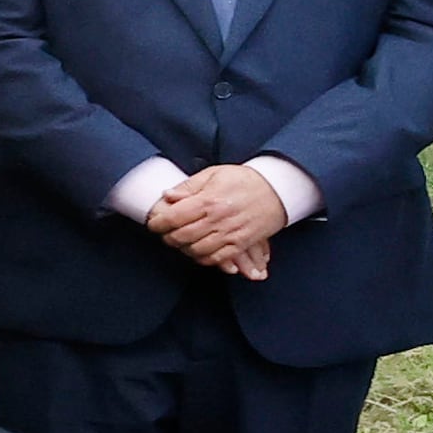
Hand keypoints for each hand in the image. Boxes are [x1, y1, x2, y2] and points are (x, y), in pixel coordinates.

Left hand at [152, 163, 286, 274]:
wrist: (279, 188)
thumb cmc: (244, 179)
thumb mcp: (214, 174)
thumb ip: (188, 187)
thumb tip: (166, 196)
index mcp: (208, 201)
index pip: (173, 217)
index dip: (158, 223)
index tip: (153, 223)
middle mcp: (218, 219)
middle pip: (182, 236)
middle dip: (168, 237)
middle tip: (164, 234)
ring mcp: (231, 233)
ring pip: (197, 250)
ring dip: (184, 249)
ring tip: (180, 242)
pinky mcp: (242, 243)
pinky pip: (217, 258)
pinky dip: (204, 258)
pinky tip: (198, 251)